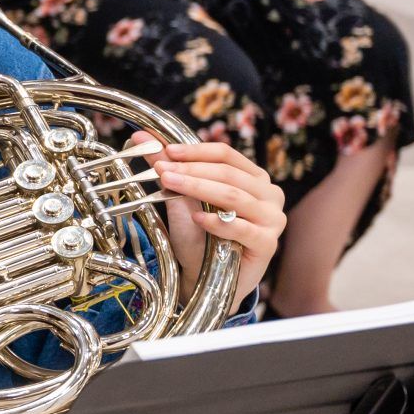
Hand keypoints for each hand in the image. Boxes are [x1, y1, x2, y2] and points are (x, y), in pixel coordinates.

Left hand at [131, 134, 283, 309]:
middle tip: (161, 169)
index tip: (166, 151)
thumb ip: (168, 167)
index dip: (196, 151)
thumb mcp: (181, 198)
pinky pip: (242, 228)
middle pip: (228, 174)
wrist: (204, 276)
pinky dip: (217, 222)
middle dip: (192, 170)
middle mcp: (269, 194)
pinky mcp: (268, 243)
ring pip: (233, 196)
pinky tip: (197, 218)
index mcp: (253, 177)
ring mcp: (272, 219)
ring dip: (199, 188)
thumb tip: (141, 136)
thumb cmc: (198, 236)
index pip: (226, 155)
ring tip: (170, 185)